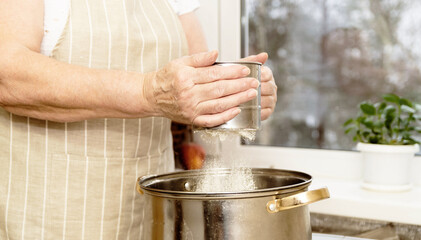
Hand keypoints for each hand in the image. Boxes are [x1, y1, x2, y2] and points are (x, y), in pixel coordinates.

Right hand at [142, 50, 259, 126]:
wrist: (152, 96)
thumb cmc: (167, 78)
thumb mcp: (180, 62)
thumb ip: (199, 58)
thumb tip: (216, 53)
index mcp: (186, 78)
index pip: (214, 74)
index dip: (232, 72)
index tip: (246, 70)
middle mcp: (189, 95)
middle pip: (220, 90)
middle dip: (240, 86)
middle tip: (254, 83)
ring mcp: (191, 109)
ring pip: (219, 105)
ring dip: (238, 100)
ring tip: (251, 95)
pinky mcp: (192, 120)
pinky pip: (212, 120)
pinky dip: (225, 116)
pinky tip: (236, 110)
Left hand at [241, 53, 276, 119]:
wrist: (231, 95)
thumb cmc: (237, 80)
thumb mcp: (241, 68)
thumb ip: (251, 60)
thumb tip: (265, 54)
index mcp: (267, 75)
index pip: (267, 74)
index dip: (259, 76)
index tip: (249, 78)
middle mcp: (272, 87)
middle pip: (269, 87)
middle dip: (258, 89)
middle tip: (246, 90)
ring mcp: (271, 99)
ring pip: (268, 100)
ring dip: (258, 101)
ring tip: (248, 100)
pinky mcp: (268, 111)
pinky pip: (266, 112)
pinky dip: (259, 112)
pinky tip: (250, 111)